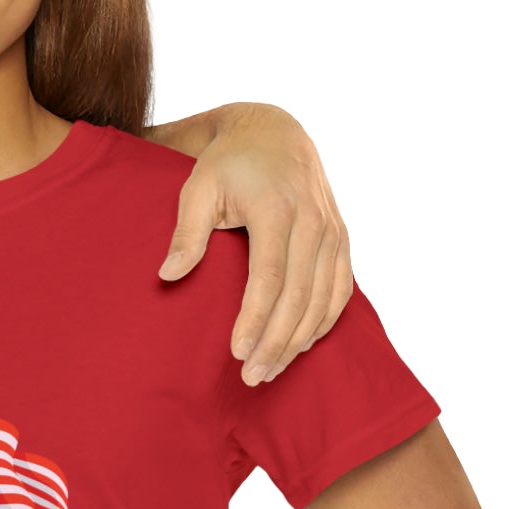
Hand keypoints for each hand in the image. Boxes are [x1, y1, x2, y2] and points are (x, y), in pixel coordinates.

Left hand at [158, 103, 352, 383]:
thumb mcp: (197, 188)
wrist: (273, 131)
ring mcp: (333, 231)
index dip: (255, 319)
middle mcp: (313, 222)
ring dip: (300, 340)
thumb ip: (186, 233)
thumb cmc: (227, 163)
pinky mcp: (342, 238)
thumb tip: (167, 276)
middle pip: (300, 297)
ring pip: (324, 299)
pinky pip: (340, 290)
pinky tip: (301, 345)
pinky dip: (324, 322)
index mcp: (277, 210)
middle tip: (252, 378)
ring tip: (272, 370)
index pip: (269, 277)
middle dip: (277, 342)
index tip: (237, 353)